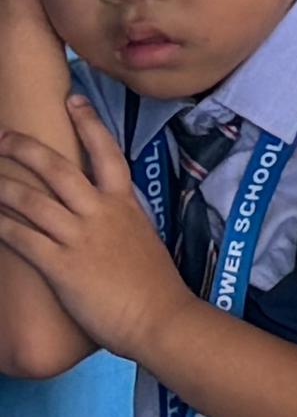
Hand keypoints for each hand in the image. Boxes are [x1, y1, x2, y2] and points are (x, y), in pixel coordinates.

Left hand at [0, 102, 185, 358]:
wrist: (160, 317)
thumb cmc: (155, 286)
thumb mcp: (143, 241)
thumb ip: (121, 224)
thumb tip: (105, 218)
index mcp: (125, 205)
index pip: (108, 153)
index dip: (89, 123)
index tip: (73, 99)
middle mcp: (101, 213)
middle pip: (59, 169)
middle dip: (26, 149)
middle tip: (2, 136)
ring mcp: (80, 238)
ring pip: (32, 200)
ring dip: (2, 185)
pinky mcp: (61, 266)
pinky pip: (21, 238)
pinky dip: (0, 225)